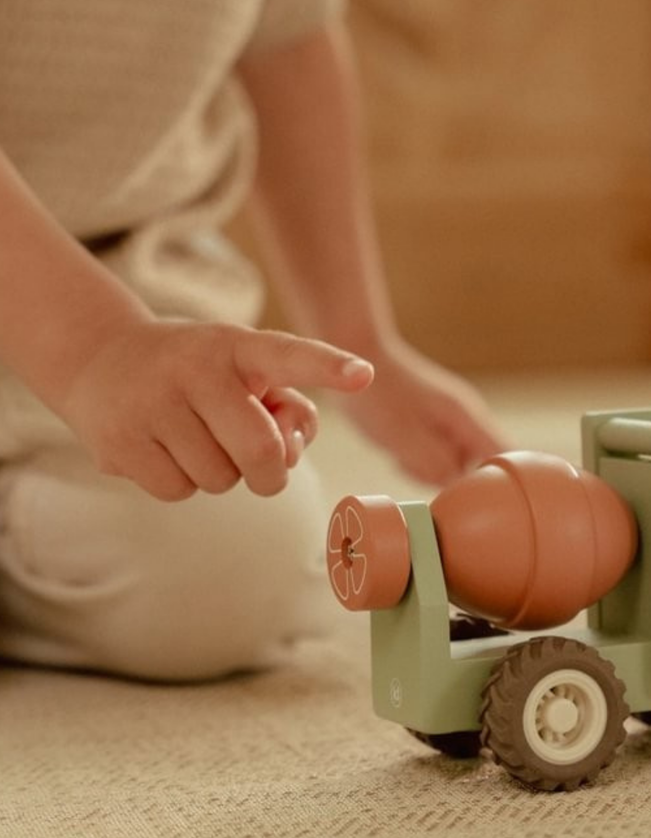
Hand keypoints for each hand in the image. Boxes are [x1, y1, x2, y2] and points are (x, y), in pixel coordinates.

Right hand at [59, 320, 373, 500]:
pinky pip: (179, 491)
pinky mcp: (119, 442)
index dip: (328, 366)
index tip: (364, 374)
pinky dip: (182, 482)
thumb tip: (289, 453)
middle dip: (270, 473)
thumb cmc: (198, 374)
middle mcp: (194, 368)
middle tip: (259, 465)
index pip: (288, 355)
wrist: (100, 360)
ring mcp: (151, 404)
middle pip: (260, 452)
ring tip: (195, 438)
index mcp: (236, 346)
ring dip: (220, 473)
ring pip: (219, 479)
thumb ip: (288, 408)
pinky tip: (163, 450)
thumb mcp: (246, 371)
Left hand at [340, 341, 505, 484]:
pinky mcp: (433, 424)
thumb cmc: (377, 394)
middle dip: (451, 478)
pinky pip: (437, 454)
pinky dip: (419, 461)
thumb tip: (456, 486)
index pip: (505, 454)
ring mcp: (449, 420)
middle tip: (415, 466)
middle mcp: (464, 417)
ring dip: (430, 469)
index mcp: (465, 416)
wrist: (355, 352)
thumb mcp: (402, 436)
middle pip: (479, 464)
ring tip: (402, 455)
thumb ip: (434, 464)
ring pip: (454, 462)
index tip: (475, 497)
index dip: (501, 480)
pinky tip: (398, 451)